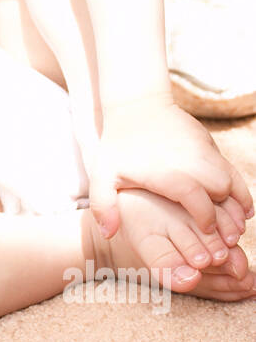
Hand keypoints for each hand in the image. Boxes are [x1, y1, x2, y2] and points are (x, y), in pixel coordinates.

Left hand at [89, 97, 253, 246]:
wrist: (136, 105)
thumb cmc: (118, 145)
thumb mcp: (102, 175)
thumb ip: (103, 206)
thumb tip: (108, 234)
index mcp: (168, 174)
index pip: (198, 201)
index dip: (207, 220)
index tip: (206, 233)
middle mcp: (191, 161)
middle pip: (222, 190)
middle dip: (226, 213)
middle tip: (226, 235)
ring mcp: (202, 149)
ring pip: (231, 178)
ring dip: (235, 200)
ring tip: (238, 222)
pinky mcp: (208, 142)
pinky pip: (229, 166)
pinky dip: (237, 185)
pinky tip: (238, 202)